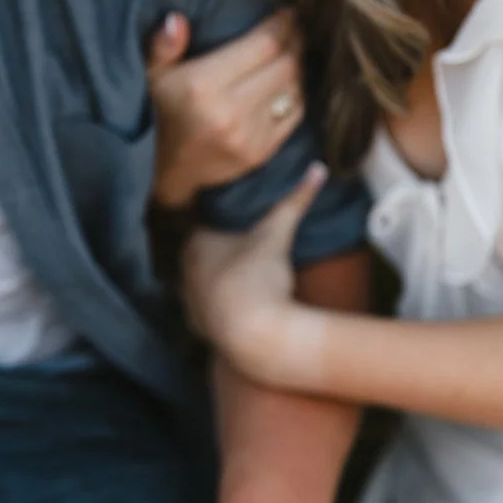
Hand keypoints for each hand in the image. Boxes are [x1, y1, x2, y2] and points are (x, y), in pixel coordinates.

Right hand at [147, 11, 303, 210]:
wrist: (162, 171)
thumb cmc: (157, 111)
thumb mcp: (150, 74)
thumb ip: (162, 46)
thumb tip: (177, 19)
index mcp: (203, 85)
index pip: (263, 45)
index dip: (283, 24)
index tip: (289, 13)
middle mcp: (229, 111)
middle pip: (284, 65)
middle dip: (294, 43)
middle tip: (293, 31)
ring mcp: (247, 136)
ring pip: (293, 89)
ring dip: (297, 68)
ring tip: (291, 54)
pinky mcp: (259, 154)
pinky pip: (293, 116)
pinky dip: (295, 96)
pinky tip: (287, 84)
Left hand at [183, 164, 326, 360]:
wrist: (254, 334)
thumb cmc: (259, 276)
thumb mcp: (278, 233)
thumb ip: (296, 200)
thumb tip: (318, 168)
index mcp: (196, 242)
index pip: (201, 222)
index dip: (219, 219)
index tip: (237, 217)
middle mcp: (185, 270)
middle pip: (199, 252)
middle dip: (217, 248)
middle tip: (242, 242)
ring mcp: (189, 300)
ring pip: (199, 281)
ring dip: (216, 278)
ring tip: (241, 273)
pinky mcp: (198, 325)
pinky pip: (205, 309)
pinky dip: (218, 306)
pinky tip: (235, 303)